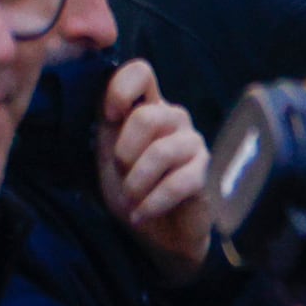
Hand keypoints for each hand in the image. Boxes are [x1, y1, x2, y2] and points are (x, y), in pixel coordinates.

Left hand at [99, 59, 214, 273]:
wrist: (156, 234)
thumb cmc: (131, 188)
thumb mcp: (107, 154)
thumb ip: (105, 122)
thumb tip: (101, 95)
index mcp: (148, 107)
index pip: (140, 71)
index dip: (120, 89)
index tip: (110, 117)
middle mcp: (174, 118)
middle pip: (147, 116)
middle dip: (124, 153)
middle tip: (121, 174)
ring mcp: (193, 144)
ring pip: (161, 152)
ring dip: (136, 183)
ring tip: (130, 200)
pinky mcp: (204, 175)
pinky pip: (177, 184)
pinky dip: (152, 203)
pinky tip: (141, 214)